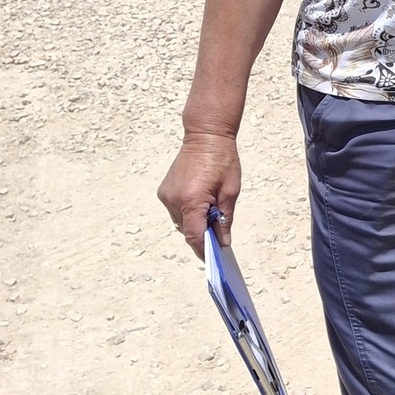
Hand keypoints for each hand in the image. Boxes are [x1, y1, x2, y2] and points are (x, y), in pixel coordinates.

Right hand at [157, 131, 240, 256]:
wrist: (206, 136)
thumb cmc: (222, 161)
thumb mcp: (230, 192)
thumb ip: (224, 219)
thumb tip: (223, 242)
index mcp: (191, 200)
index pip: (194, 236)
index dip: (203, 250)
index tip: (213, 258)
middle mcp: (174, 200)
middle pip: (187, 230)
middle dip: (202, 235)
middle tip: (219, 234)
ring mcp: (166, 196)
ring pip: (181, 222)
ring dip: (195, 223)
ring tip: (211, 212)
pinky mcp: (164, 191)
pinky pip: (176, 211)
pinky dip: (188, 212)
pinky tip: (201, 203)